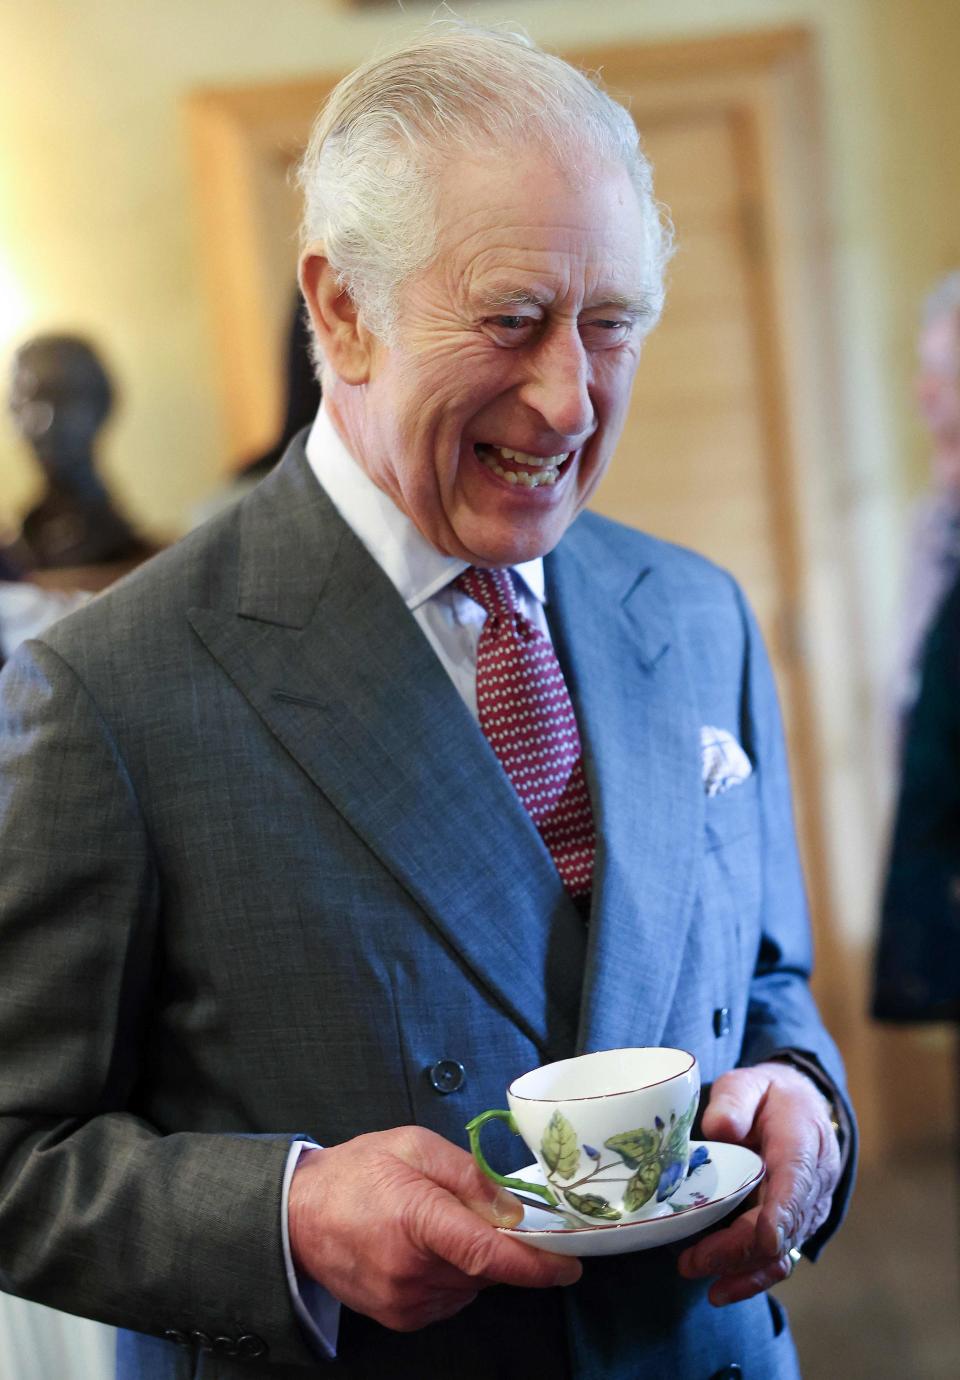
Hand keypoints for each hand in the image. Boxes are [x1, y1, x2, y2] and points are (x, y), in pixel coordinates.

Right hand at [289, 1126, 581, 1330]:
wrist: (299, 1215)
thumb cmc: (357, 1172)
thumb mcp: (414, 1146)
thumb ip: (469, 1175)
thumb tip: (514, 1209)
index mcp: (415, 1219)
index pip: (486, 1253)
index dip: (534, 1264)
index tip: (570, 1265)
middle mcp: (411, 1270)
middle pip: (485, 1268)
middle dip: (495, 1241)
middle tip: (472, 1207)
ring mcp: (404, 1301)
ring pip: (471, 1285)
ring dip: (471, 1259)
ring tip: (432, 1222)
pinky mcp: (400, 1319)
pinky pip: (450, 1298)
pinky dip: (452, 1275)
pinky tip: (424, 1248)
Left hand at [677, 1062, 840, 1305]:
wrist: (802, 1107)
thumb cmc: (769, 1097)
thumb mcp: (749, 1083)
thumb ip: (735, 1101)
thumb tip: (719, 1128)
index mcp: (803, 1143)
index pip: (797, 1181)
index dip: (782, 1213)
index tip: (765, 1239)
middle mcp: (812, 1184)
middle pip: (781, 1226)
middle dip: (738, 1249)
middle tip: (692, 1261)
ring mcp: (806, 1211)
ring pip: (782, 1252)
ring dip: (741, 1270)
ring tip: (700, 1279)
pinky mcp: (794, 1227)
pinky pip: (778, 1260)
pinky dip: (751, 1277)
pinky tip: (721, 1289)